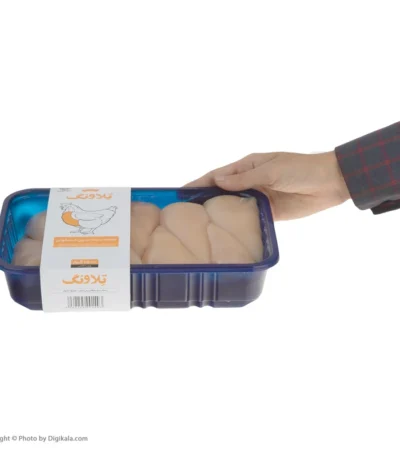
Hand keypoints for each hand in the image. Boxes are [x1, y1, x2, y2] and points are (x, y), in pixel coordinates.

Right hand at [184, 151, 349, 219]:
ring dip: (219, 212)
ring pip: (233, 206)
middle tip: (184, 213)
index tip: (181, 192)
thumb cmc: (301, 169)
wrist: (329, 183)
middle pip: (222, 191)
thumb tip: (217, 180)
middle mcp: (250, 181)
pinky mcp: (268, 212)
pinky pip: (249, 217)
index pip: (217, 175)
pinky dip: (237, 223)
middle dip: (204, 199)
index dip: (199, 182)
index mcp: (248, 166)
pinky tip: (225, 230)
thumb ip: (244, 178)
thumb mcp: (271, 169)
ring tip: (199, 224)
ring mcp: (258, 197)